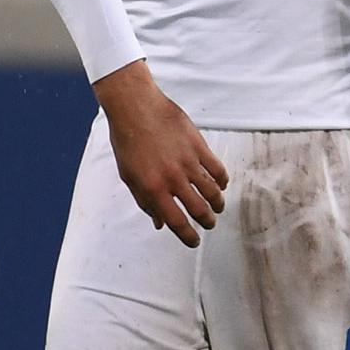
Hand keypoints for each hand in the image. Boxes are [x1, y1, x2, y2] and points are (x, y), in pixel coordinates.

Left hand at [97, 61, 226, 245]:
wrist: (136, 108)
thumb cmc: (127, 142)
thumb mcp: (128, 176)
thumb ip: (144, 202)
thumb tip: (158, 224)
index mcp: (153, 189)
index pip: (176, 222)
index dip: (188, 236)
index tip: (194, 242)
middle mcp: (172, 178)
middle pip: (198, 209)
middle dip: (207, 222)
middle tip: (209, 224)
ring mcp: (187, 161)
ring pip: (211, 191)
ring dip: (218, 204)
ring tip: (218, 207)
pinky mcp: (198, 146)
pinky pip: (217, 169)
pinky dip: (222, 180)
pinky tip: (221, 184)